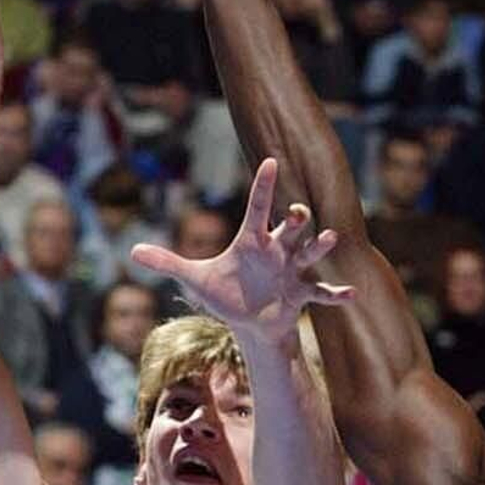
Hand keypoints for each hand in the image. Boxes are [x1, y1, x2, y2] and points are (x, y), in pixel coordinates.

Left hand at [131, 157, 352, 349]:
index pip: (257, 207)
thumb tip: (132, 251)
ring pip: (309, 253)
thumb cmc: (225, 295)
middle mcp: (276, 251)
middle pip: (288, 228)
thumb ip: (168, 263)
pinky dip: (337, 293)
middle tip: (296, 212)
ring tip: (331, 236)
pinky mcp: (301, 294)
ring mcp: (291, 272)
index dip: (263, 185)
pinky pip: (322, 293)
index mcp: (252, 241)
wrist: (250, 323)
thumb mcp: (195, 280)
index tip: (270, 161)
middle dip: (294, 219)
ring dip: (320, 245)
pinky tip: (352, 293)